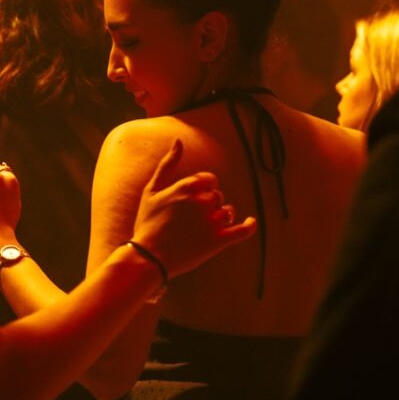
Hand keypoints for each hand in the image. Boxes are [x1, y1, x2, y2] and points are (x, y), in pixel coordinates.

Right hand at [131, 139, 255, 278]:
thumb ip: (167, 164)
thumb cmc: (147, 223)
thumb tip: (178, 141)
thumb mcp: (152, 190)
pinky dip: (249, 226)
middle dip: (209, 204)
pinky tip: (251, 222)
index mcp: (187, 187)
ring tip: (206, 227)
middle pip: (217, 196)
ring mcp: (211, 222)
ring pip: (227, 212)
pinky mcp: (217, 241)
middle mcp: (201, 202)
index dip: (204, 189)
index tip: (194, 199)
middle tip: (192, 219)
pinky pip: (242, 231)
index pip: (209, 180)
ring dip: (221, 216)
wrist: (148, 258)